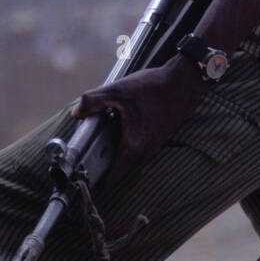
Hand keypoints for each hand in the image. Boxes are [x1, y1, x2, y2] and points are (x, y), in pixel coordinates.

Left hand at [71, 56, 207, 183]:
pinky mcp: (155, 137)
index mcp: (133, 147)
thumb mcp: (117, 90)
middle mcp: (144, 152)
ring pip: (126, 156)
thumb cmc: (152, 87)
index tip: (81, 174)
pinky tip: (118, 123)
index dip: (95, 178)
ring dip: (113, 149)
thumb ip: (93, 101)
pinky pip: (135, 146)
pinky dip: (124, 140)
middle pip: (117, 166)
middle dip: (101, 160)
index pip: (112, 178)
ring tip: (99, 136)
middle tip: (85, 150)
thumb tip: (76, 113)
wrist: (183, 82)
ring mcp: (152, 146)